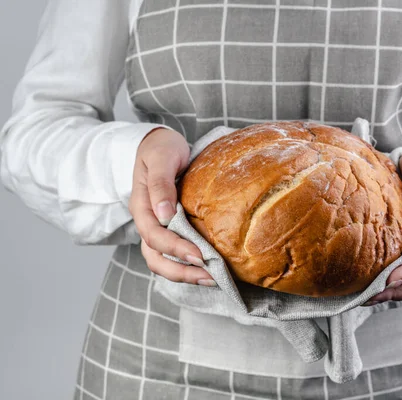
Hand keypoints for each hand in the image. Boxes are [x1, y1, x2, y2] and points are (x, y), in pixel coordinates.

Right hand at [128, 128, 215, 286]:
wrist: (159, 145)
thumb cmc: (161, 148)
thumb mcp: (161, 158)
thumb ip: (161, 185)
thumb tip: (164, 215)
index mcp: (141, 206)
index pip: (154, 235)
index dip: (175, 248)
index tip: (199, 255)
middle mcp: (147, 221)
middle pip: (156, 257)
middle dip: (181, 271)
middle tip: (210, 277)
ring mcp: (156, 228)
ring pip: (162, 261)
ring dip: (184, 274)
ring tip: (211, 280)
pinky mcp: (168, 229)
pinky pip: (172, 254)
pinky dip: (187, 265)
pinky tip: (208, 269)